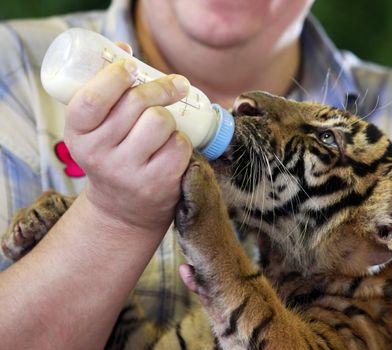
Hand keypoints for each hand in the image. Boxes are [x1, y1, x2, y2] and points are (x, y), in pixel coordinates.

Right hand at [64, 56, 191, 231]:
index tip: (131, 66)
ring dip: (169, 119)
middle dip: (160, 88)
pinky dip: (181, 141)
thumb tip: (123, 47)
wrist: (124, 209)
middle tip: (175, 85)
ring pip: (161, 122)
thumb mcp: (97, 128)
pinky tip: (171, 150)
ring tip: (164, 129)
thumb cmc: (114, 154)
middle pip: (137, 103)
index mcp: (77, 135)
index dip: (115, 76)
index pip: (92, 98)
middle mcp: (98, 155)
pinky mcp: (157, 184)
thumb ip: (106, 89)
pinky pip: (179, 145)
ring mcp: (128, 172)